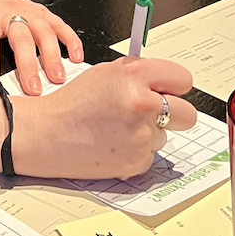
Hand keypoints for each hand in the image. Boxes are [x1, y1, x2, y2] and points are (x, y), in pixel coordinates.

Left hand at [0, 0, 82, 92]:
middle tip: (34, 90)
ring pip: (44, 31)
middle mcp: (10, 13)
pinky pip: (60, 24)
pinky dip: (71, 39)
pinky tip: (77, 57)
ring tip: (59, 77)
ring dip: (53, 54)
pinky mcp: (42, 12)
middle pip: (22, 38)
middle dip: (29, 64)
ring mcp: (29, 11)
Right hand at [14, 57, 195, 179]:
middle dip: (175, 114)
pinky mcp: (136, 162)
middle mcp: (142, 104)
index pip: (182, 79)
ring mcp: (141, 136)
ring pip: (165, 136)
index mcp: (134, 76)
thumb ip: (139, 74)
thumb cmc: (71, 104)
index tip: (171, 90)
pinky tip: (114, 144)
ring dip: (148, 133)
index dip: (176, 85)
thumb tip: (165, 81)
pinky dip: (136, 152)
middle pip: (188, 113)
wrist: (47, 135)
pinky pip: (150, 156)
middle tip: (155, 114)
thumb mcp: (105, 73)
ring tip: (118, 128)